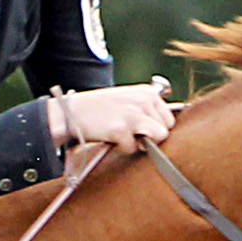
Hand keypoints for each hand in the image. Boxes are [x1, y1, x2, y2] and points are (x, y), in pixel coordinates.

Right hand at [48, 81, 176, 152]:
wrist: (72, 113)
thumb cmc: (100, 110)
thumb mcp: (128, 100)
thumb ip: (148, 110)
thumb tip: (167, 131)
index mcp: (147, 92)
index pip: (169, 119)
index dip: (155, 128)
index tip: (140, 129)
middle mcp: (144, 100)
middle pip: (165, 130)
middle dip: (150, 137)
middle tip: (130, 133)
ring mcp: (134, 113)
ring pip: (157, 138)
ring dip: (141, 143)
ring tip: (124, 136)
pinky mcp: (122, 128)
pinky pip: (134, 147)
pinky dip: (122, 147)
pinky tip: (111, 137)